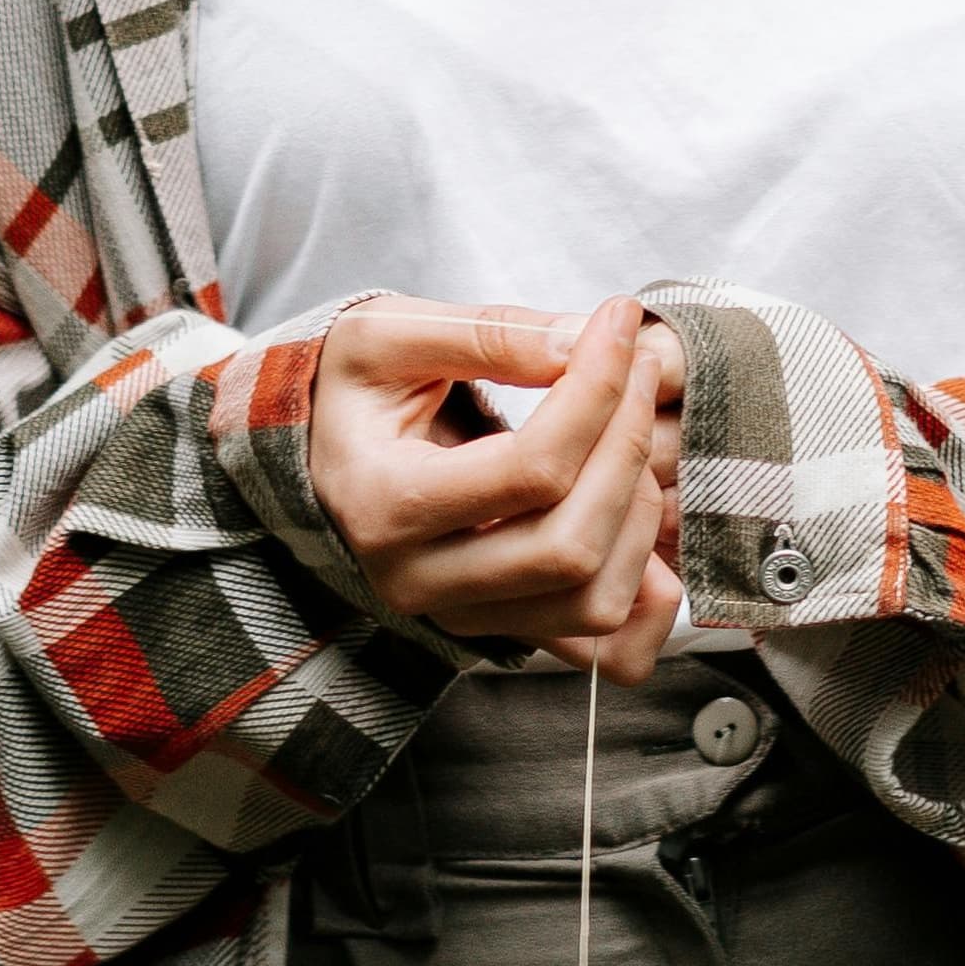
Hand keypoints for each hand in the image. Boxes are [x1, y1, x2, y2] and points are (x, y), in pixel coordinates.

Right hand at [308, 298, 685, 682]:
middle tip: (639, 369)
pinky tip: (640, 514)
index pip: (530, 468)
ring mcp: (460, 617)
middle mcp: (420, 580)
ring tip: (630, 429)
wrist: (319, 455)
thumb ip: (486, 333)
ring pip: (593, 601)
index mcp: (386, 503)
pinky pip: (599, 647)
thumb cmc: (351, 390)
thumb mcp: (388, 332)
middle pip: (569, 544)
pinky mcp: (497, 630)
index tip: (616, 319)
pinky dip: (645, 591)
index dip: (596, 390)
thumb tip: (581, 340)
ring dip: (638, 511)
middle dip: (627, 446)